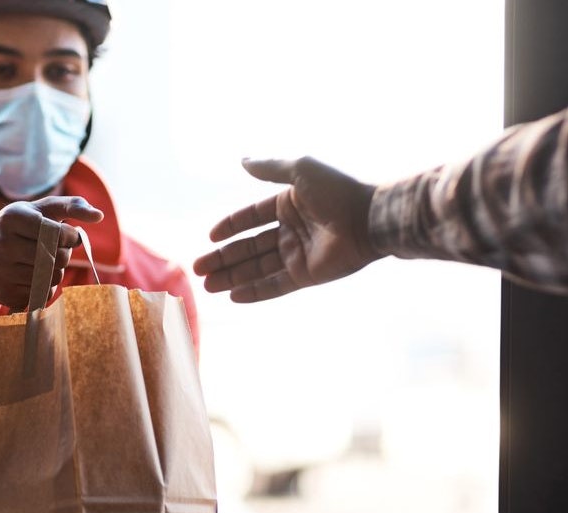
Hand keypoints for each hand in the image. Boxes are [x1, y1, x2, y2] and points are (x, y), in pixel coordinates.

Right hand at [0, 196, 103, 307]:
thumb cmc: (19, 227)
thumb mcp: (40, 210)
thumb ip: (72, 206)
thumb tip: (99, 216)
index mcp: (13, 218)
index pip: (56, 233)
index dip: (70, 237)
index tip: (69, 236)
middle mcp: (3, 244)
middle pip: (56, 258)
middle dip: (65, 255)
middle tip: (57, 250)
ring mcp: (1, 270)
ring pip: (50, 278)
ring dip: (57, 272)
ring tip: (45, 262)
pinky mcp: (3, 292)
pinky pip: (41, 294)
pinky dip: (45, 287)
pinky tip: (33, 276)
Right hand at [193, 157, 381, 302]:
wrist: (369, 218)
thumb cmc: (337, 191)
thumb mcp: (299, 170)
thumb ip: (269, 168)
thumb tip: (242, 160)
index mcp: (288, 204)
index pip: (251, 218)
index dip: (230, 227)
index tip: (209, 237)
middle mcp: (291, 230)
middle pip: (249, 247)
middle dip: (223, 258)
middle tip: (198, 268)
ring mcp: (298, 254)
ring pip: (257, 268)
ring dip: (232, 277)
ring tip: (207, 285)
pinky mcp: (307, 275)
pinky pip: (275, 286)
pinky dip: (255, 292)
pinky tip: (232, 297)